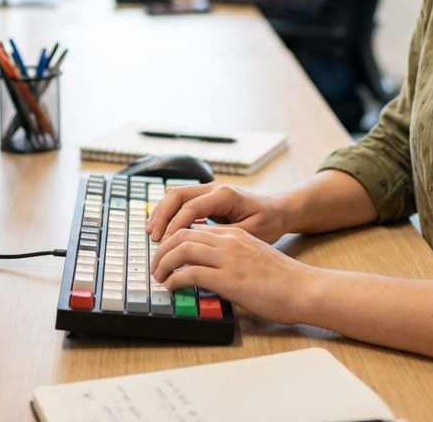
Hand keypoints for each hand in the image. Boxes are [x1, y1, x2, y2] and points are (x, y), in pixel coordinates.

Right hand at [147, 182, 292, 244]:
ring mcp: (208, 191)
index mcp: (224, 195)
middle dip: (162, 216)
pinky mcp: (207, 198)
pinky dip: (169, 213)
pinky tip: (162, 228)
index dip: (175, 226)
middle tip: (153, 238)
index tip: (165, 244)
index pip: (191, 207)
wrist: (279, 210)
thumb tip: (200, 244)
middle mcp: (214, 188)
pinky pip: (181, 201)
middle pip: (177, 195)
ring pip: (176, 195)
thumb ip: (225, 236)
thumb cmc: (269, 222)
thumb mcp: (251, 233)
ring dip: (162, 213)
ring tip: (152, 234)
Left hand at [149, 225, 313, 324]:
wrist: (304, 288)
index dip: (173, 239)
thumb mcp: (254, 258)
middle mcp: (229, 241)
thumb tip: (211, 271)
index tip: (163, 253)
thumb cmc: (283, 280)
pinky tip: (172, 288)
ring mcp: (228, 258)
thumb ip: (232, 257)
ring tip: (159, 277)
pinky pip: (190, 273)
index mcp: (235, 234)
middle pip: (182, 234)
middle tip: (154, 266)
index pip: (193, 227)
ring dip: (163, 263)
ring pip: (181, 249)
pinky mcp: (229, 279)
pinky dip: (175, 280)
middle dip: (161, 249)